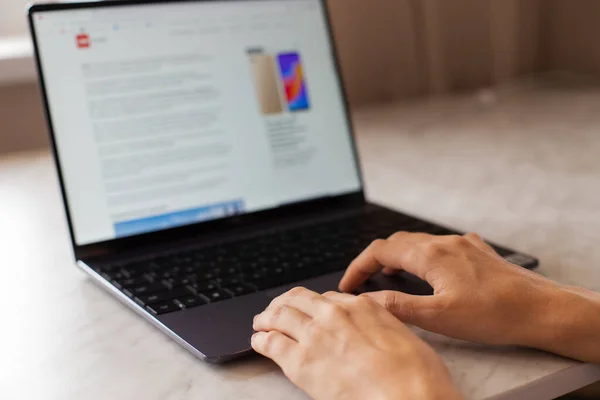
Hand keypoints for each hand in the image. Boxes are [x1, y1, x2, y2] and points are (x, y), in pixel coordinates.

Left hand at [252, 287, 461, 399]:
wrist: (409, 396)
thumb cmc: (416, 375)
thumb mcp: (405, 337)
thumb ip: (382, 327)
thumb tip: (376, 331)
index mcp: (361, 306)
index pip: (327, 297)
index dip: (313, 304)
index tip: (308, 309)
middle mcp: (334, 314)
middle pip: (298, 300)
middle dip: (283, 303)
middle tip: (275, 310)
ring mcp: (315, 335)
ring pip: (280, 316)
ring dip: (266, 318)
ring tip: (260, 324)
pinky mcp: (300, 361)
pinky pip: (271, 344)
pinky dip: (261, 340)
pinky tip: (258, 342)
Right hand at [339, 232, 561, 348]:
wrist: (541, 309)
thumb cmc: (495, 314)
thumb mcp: (439, 317)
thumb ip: (399, 306)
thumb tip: (368, 300)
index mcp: (431, 255)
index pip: (380, 250)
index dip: (358, 266)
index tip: (348, 285)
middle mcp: (444, 242)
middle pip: (397, 242)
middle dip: (374, 259)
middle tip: (364, 280)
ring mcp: (462, 244)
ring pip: (418, 242)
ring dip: (398, 256)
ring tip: (389, 275)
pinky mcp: (477, 251)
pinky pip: (440, 245)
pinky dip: (422, 255)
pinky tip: (429, 271)